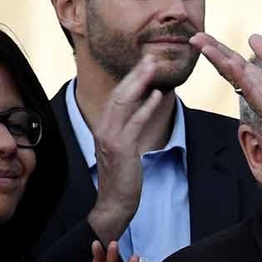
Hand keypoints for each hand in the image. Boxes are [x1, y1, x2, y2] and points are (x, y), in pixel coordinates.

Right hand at [86, 55, 164, 241]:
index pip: (117, 96)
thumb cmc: (122, 178)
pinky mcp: (121, 149)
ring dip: (140, 83)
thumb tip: (141, 110)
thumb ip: (128, 129)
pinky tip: (157, 95)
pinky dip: (146, 108)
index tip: (143, 64)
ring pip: (124, 103)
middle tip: (150, 58)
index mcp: (104, 127)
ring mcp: (110, 138)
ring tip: (153, 68)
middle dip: (135, 74)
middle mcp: (104, 128)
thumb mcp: (123, 149)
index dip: (130, 79)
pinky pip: (134, 123)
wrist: (114, 203)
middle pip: (119, 94)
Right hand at [191, 32, 261, 151]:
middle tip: (195, 39)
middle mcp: (253, 87)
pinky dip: (242, 78)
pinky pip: (252, 92)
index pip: (232, 59)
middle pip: (229, 67)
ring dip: (222, 63)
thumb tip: (252, 36)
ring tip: (208, 48)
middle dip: (212, 53)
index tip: (200, 34)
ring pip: (236, 78)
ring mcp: (258, 98)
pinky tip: (234, 66)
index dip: (217, 47)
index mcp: (255, 76)